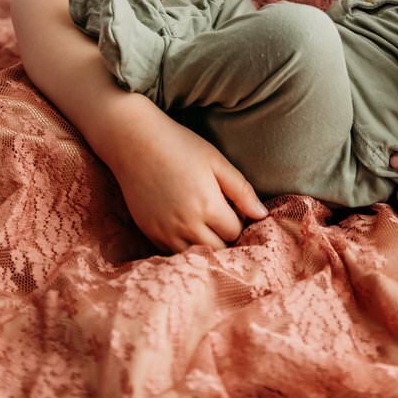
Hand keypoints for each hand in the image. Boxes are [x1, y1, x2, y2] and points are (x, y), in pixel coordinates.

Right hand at [106, 95, 268, 253]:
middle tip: (221, 216)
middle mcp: (186, 225)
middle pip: (218, 249)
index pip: (235, 232)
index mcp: (207, 206)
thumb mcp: (216, 161)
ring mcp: (165, 232)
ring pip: (196, 256)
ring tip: (204, 223)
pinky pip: (173, 253)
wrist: (134, 141)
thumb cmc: (179, 145)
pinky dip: (184, 245)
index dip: (239, 220)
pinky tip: (184, 224)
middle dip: (224, 237)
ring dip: (205, 245)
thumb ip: (241, 190)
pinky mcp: (149, 233)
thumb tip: (262, 215)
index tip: (232, 206)